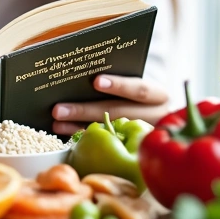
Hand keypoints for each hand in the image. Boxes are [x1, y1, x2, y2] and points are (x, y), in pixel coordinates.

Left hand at [51, 75, 169, 135]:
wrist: (162, 121)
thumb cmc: (139, 92)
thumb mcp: (136, 83)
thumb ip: (119, 75)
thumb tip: (83, 70)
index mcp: (159, 96)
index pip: (139, 90)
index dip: (118, 85)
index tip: (95, 81)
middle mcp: (155, 117)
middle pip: (117, 113)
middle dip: (85, 110)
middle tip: (58, 109)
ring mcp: (143, 135)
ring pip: (108, 132)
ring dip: (78, 126)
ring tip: (56, 122)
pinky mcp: (131, 148)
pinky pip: (104, 143)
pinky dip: (83, 136)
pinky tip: (64, 133)